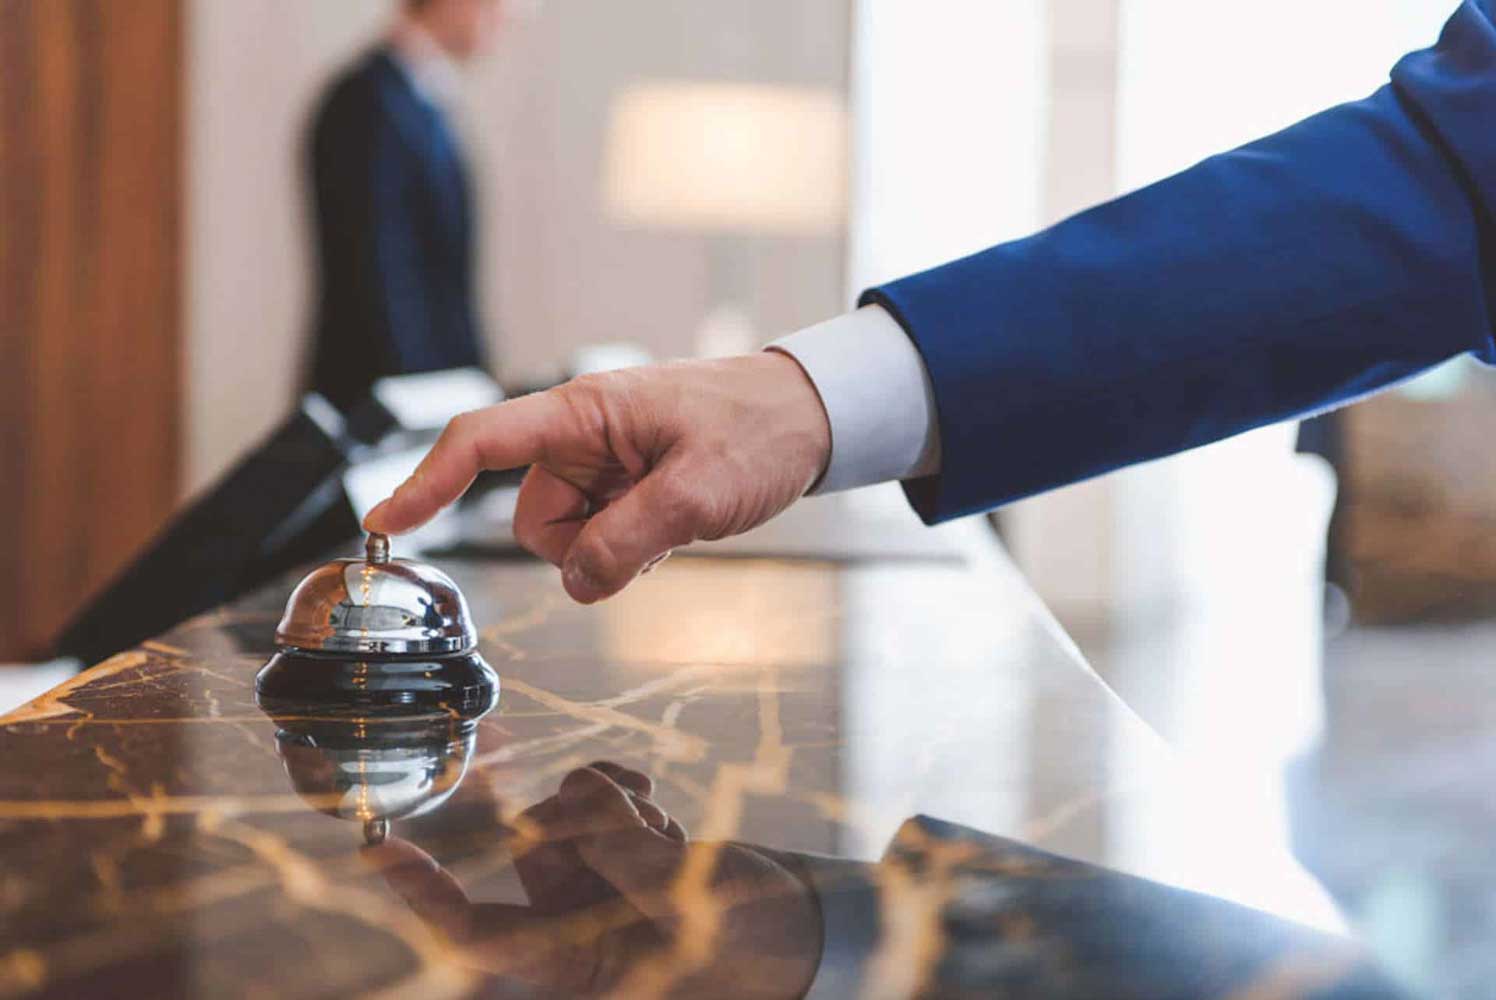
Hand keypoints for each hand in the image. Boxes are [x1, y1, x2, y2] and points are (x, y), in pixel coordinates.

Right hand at [362, 353, 830, 601]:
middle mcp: (583, 437)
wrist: (812, 416)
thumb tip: (576, 583)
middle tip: (652, 531)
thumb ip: (628, 539)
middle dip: (579, 547)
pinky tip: (674, 525)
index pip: (483, 441)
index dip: (427, 481)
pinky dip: (628, 548)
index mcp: (586, 413)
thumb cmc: (760, 427)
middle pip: (532, 517)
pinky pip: (600, 539)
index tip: (383, 521)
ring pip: (566, 538)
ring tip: (673, 521)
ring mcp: (604, 465)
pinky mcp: (625, 488)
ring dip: (609, 551)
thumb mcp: (699, 490)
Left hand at [364, 763, 822, 997]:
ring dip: (607, 802)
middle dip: (576, 816)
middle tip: (636, 802)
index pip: (475, 938)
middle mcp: (577, 936)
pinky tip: (653, 795)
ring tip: (662, 813)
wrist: (816, 931)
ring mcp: (601, 897)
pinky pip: (596, 811)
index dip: (424, 894)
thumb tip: (575, 797)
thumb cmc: (760, 944)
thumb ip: (624, 850)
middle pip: (530, 854)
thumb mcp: (690, 901)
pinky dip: (621, 794)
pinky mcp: (626, 864)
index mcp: (577, 972)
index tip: (381, 846)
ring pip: (564, 822)